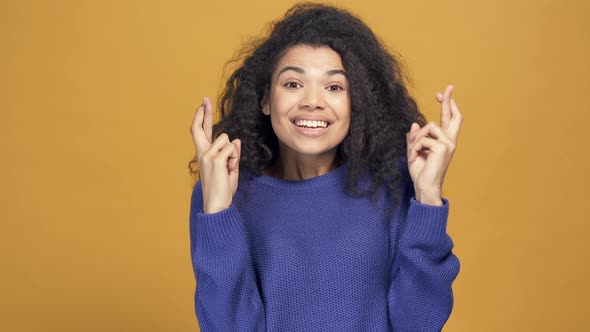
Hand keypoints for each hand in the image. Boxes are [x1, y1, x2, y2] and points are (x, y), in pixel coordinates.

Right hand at [190, 97, 240, 213]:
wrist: (216, 204)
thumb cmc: (222, 188)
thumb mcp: (230, 168)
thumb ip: (232, 154)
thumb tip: (235, 140)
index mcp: (203, 154)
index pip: (200, 132)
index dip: (201, 117)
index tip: (202, 104)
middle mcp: (202, 153)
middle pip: (201, 128)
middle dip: (204, 112)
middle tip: (204, 98)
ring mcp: (207, 156)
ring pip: (227, 140)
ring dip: (233, 153)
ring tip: (229, 169)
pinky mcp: (215, 160)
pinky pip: (231, 150)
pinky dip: (234, 160)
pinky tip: (229, 170)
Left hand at [405, 85, 462, 205]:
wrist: (424, 186)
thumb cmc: (421, 171)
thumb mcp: (414, 151)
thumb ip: (415, 138)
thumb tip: (415, 123)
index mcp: (444, 141)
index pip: (449, 120)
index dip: (448, 105)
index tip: (443, 92)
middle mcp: (450, 141)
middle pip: (453, 116)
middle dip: (449, 100)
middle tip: (448, 87)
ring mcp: (448, 144)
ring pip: (428, 126)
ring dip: (417, 139)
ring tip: (414, 153)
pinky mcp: (442, 147)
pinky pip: (423, 138)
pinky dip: (415, 147)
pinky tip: (416, 157)